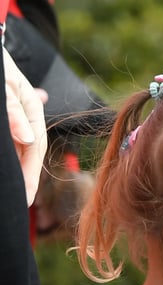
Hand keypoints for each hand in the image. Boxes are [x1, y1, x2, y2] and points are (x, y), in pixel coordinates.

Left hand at [4, 47, 47, 204]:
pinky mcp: (6, 121)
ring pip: (17, 149)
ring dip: (15, 170)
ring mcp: (14, 118)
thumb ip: (12, 109)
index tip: (25, 195)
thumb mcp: (0, 82)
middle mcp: (26, 115)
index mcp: (32, 108)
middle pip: (28, 152)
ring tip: (12, 192)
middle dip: (25, 178)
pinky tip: (4, 174)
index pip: (35, 147)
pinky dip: (8, 159)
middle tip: (19, 202)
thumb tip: (28, 139)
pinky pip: (8, 144)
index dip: (31, 173)